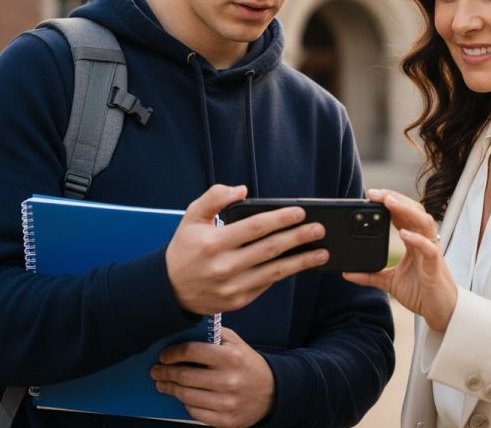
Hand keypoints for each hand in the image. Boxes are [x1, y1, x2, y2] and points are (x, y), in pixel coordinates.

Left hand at [151, 327, 273, 427]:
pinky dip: (185, 403)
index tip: (164, 355)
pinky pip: (195, 412)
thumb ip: (214, 334)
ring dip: (170, 389)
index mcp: (231, 357)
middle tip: (156, 370)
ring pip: (186, 396)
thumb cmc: (248, 363)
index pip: (192, 351)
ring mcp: (226, 403)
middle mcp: (228, 380)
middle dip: (166, 372)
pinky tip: (181, 396)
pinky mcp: (224, 420)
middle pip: (185, 376)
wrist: (271, 392)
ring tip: (163, 383)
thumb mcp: (236, 342)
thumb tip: (185, 331)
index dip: (173, 353)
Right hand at [166, 184, 328, 314]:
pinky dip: (285, 274)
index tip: (300, 212)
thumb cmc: (185, 248)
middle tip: (320, 229)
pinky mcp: (239, 301)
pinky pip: (267, 284)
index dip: (280, 219)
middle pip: (270, 249)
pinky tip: (300, 264)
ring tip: (322, 252)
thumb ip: (214, 197)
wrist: (169, 290)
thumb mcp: (192, 216)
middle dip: (298, 238)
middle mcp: (224, 267)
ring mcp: (233, 287)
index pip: (255, 228)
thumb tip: (242, 190)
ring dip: (301, 261)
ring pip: (274, 272)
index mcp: (214, 243)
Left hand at [344, 189, 457, 331]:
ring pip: (424, 223)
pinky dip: (417, 240)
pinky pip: (429, 249)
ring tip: (390, 202)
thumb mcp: (390, 282)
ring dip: (407, 210)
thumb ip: (370, 276)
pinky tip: (404, 233)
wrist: (442, 313)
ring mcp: (431, 252)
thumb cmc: (421, 293)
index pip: (403, 214)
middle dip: (396, 199)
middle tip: (376, 193)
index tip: (371, 195)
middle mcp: (423, 242)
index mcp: (414, 241)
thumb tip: (347, 273)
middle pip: (414, 211)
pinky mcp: (435, 268)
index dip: (390, 202)